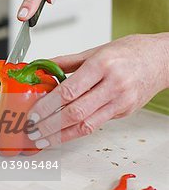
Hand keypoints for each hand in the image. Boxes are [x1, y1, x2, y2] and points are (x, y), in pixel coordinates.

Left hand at [28, 34, 168, 148]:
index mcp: (102, 65)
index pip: (69, 91)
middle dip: (50, 125)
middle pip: (75, 112)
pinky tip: (62, 134)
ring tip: (44, 139)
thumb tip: (42, 67)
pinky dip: (77, 131)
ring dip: (61, 135)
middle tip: (33, 131)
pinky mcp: (124, 112)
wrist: (162, 60)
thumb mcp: (96, 50)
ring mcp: (121, 101)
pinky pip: (96, 125)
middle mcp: (113, 85)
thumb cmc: (130, 52)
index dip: (48, 105)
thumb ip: (67, 62)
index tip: (34, 113)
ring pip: (86, 124)